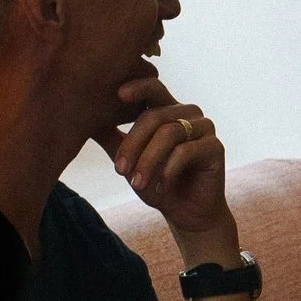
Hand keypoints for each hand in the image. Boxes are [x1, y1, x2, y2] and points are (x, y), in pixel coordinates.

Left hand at [100, 77, 231, 242]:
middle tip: (119, 171)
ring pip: (169, 133)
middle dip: (132, 144)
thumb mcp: (129, 162)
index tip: (118, 94)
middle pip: (155, 115)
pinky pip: (186, 151)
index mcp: (167, 111)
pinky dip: (167, 171)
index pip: (153, 88)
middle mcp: (188, 114)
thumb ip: (113, 140)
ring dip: (148, 161)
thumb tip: (85, 121)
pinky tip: (161, 187)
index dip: (137, 87)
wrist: (186, 213)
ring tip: (137, 184)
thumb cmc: (156, 184)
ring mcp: (205, 128)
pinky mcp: (215, 147)